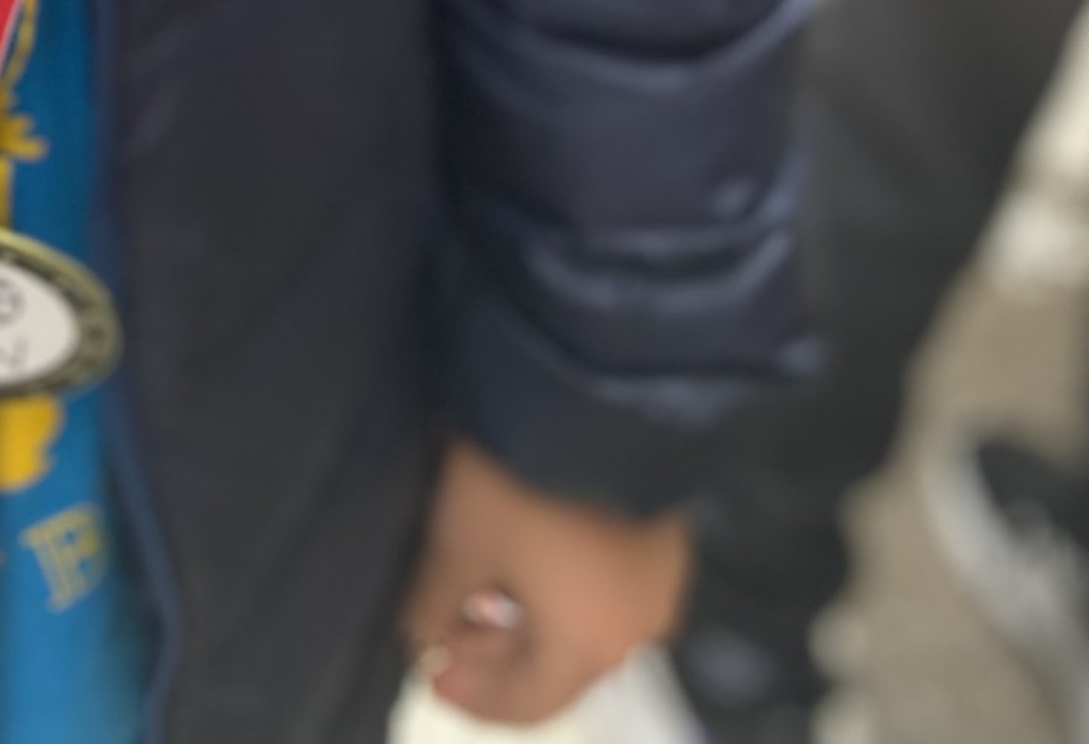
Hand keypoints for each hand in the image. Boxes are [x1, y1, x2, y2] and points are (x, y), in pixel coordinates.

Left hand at [405, 440, 689, 725]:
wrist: (594, 384)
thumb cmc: (520, 480)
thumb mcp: (458, 539)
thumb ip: (433, 602)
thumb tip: (422, 635)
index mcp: (591, 647)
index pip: (530, 703)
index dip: (474, 697)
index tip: (431, 672)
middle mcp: (638, 628)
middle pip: (560, 664)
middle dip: (495, 652)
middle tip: (444, 623)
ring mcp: (660, 580)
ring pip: (583, 622)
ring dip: (527, 616)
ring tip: (477, 582)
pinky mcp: (666, 534)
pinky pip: (606, 584)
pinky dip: (561, 584)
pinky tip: (524, 553)